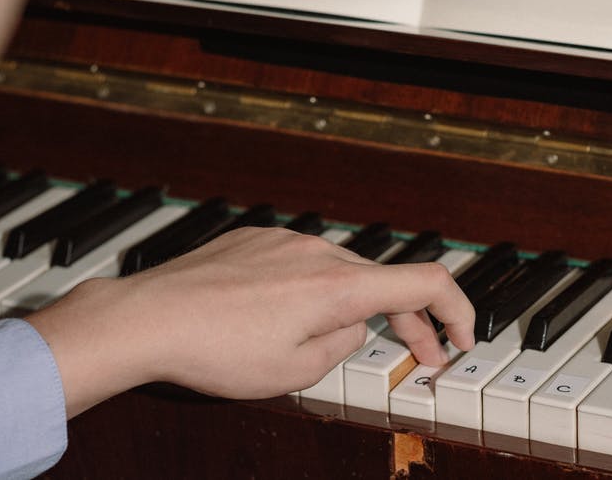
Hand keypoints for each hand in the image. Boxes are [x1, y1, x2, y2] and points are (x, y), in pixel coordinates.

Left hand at [26, 227, 474, 417]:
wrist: (148, 318)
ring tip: (329, 343)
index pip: (426, 282)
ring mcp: (285, 240)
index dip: (457, 311)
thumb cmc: (215, 349)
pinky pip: (300, 264)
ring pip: (339, 272)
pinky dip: (310, 290)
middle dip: (407, 321)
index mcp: (339, 286)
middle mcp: (318, 252)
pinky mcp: (255, 239)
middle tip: (421, 354)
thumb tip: (350, 328)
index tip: (463, 337)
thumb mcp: (295, 372)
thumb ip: (341, 347)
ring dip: (352, 305)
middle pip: (383, 280)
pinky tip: (283, 318)